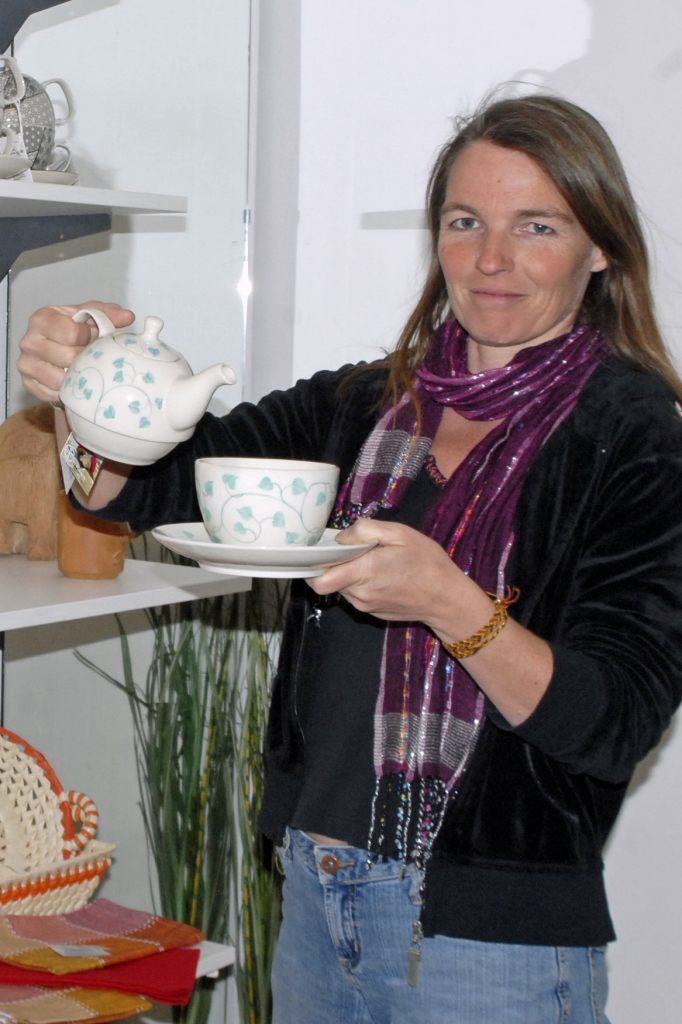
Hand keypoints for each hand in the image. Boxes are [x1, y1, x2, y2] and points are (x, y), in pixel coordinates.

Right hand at [17, 301, 134, 404]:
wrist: (56, 349)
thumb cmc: (72, 330)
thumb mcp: (88, 316)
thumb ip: (107, 313)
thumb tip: (128, 316)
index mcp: (42, 319)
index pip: (72, 333)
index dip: (89, 337)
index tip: (91, 337)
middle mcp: (29, 341)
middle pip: (68, 357)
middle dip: (86, 358)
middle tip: (90, 355)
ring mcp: (26, 364)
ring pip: (61, 379)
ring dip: (79, 376)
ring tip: (83, 368)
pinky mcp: (29, 384)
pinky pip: (55, 393)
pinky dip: (69, 390)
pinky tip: (74, 381)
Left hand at [308, 519, 492, 631]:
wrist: (448, 599)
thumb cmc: (428, 563)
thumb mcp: (400, 534)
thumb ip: (365, 530)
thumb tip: (341, 537)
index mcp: (364, 572)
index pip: (318, 580)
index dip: (313, 565)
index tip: (320, 551)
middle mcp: (359, 594)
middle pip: (329, 580)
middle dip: (335, 564)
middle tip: (355, 549)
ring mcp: (366, 607)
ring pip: (342, 587)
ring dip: (349, 573)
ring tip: (374, 560)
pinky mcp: (373, 613)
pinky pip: (356, 595)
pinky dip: (361, 583)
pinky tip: (382, 574)